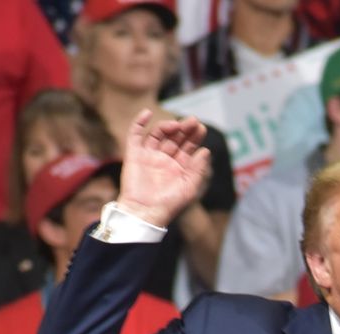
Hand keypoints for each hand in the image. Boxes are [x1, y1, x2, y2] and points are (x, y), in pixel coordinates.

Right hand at [116, 109, 213, 228]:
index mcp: (179, 167)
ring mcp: (149, 155)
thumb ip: (198, 169)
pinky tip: (148, 113)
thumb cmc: (168, 204)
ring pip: (158, 133)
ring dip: (167, 126)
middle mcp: (164, 159)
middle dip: (184, 129)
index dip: (195, 136)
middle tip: (192, 121)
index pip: (188, 146)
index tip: (201, 128)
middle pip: (175, 137)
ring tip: (177, 124)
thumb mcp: (189, 187)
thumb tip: (205, 151)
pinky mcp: (134, 154)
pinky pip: (135, 135)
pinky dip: (139, 122)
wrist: (145, 213)